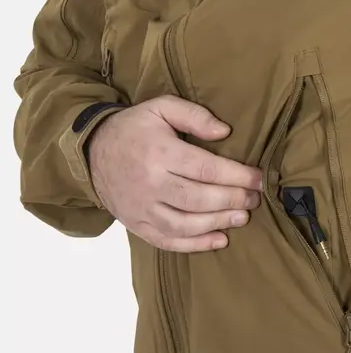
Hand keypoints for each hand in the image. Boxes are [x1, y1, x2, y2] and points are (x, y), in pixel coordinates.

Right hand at [88, 95, 262, 251]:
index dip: (237, 176)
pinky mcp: (137, 225)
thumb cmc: (133, 129)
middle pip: (199, 199)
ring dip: (218, 223)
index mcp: (159, 152)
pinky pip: (167, 241)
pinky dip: (195, 245)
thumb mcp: (160, 107)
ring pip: (185, 224)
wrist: (89, 153)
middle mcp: (150, 183)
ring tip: (242, 217)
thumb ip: (194, 115)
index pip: (206, 169)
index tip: (258, 179)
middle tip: (255, 199)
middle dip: (233, 200)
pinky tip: (220, 240)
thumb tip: (225, 131)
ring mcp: (141, 208)